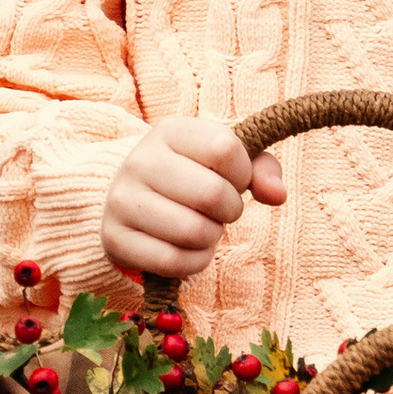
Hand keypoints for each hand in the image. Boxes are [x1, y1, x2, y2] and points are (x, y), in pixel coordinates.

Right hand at [99, 119, 286, 279]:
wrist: (131, 200)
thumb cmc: (191, 176)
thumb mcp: (225, 160)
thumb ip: (261, 168)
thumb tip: (277, 194)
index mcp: (170, 131)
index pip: (225, 149)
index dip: (242, 173)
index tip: (234, 180)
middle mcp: (140, 160)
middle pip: (212, 193)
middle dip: (230, 210)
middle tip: (219, 211)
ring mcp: (122, 200)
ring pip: (193, 232)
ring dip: (211, 238)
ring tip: (202, 228)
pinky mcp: (115, 238)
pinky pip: (172, 262)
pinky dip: (193, 262)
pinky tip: (189, 250)